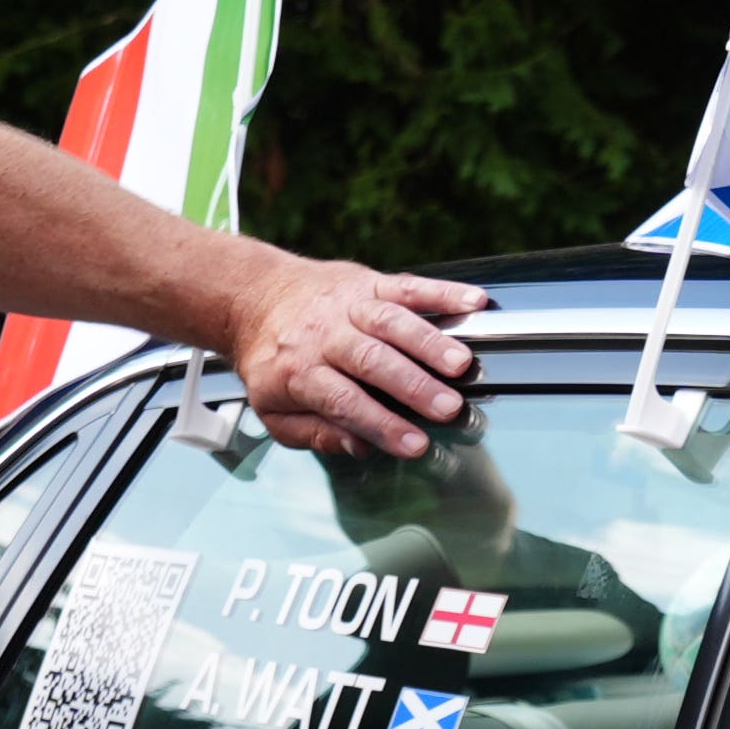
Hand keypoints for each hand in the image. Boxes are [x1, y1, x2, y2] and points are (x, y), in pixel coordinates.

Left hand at [229, 258, 488, 458]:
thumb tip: (360, 447)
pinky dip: (442, 292)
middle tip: (448, 408)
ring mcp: (347, 304)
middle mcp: (322, 334)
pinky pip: (406, 285)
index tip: (416, 445)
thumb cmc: (274, 363)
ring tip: (461, 364)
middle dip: (412, 385)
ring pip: (390, 321)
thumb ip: (316, 433)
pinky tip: (473, 303)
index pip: (343, 402)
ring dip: (429, 341)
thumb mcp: (275, 411)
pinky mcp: (367, 280)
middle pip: (370, 360)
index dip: (381, 425)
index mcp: (297, 372)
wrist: (255, 297)